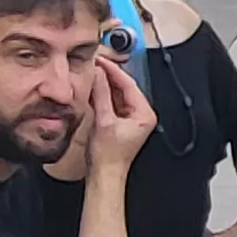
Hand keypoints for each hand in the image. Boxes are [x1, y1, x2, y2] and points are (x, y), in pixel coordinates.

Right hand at [86, 57, 156, 171]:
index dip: (114, 71)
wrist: (104, 176)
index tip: (101, 61)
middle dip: (109, 76)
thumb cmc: (108, 156)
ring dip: (104, 85)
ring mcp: (131, 119)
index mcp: (144, 114)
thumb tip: (99, 74)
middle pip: (124, 88)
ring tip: (92, 73)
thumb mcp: (103, 121)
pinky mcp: (121, 123)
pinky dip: (102, 96)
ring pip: (117, 95)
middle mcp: (141, 115)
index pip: (129, 84)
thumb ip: (101, 94)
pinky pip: (112, 103)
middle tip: (95, 64)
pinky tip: (92, 88)